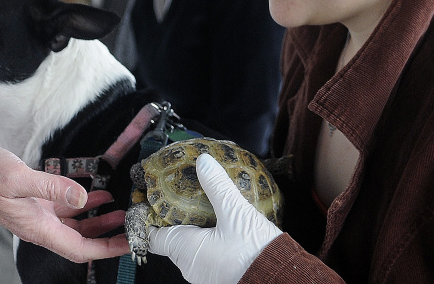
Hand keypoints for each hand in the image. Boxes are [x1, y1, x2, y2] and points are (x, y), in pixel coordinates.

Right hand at [0, 140, 129, 262]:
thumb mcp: (19, 176)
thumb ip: (52, 188)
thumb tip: (83, 198)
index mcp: (38, 227)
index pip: (80, 248)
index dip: (107, 249)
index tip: (127, 242)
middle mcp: (39, 225)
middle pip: (81, 240)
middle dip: (108, 235)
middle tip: (131, 224)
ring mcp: (35, 215)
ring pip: (74, 225)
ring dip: (97, 220)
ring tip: (119, 208)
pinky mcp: (32, 202)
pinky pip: (62, 209)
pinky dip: (81, 204)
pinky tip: (92, 193)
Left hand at [147, 153, 281, 283]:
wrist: (284, 281)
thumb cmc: (255, 254)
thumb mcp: (235, 212)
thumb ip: (217, 185)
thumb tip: (203, 161)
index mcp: (184, 250)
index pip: (152, 235)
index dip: (149, 216)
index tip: (153, 198)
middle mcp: (190, 266)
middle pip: (172, 237)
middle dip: (176, 216)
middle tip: (181, 192)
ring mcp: (206, 274)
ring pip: (191, 245)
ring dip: (195, 226)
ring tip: (204, 203)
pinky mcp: (223, 275)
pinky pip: (208, 253)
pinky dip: (210, 236)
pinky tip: (223, 222)